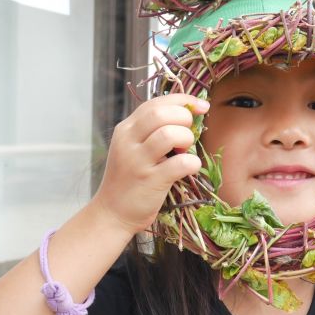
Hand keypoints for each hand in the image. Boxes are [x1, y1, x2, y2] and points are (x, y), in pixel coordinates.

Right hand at [92, 94, 207, 235]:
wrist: (112, 213)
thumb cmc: (129, 180)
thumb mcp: (133, 149)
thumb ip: (151, 131)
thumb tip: (188, 116)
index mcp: (125, 129)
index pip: (155, 103)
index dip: (183, 100)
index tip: (202, 106)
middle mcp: (128, 141)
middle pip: (161, 113)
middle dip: (185, 118)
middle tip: (188, 135)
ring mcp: (138, 161)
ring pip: (170, 134)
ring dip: (187, 139)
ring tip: (184, 151)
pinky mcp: (150, 181)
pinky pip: (180, 163)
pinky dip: (192, 163)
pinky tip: (189, 168)